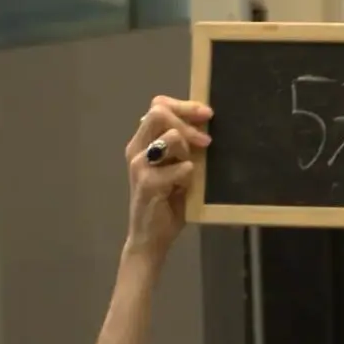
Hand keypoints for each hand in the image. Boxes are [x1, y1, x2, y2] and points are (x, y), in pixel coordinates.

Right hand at [124, 96, 209, 259]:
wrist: (151, 238)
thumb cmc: (166, 203)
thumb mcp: (176, 168)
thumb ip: (181, 146)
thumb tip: (203, 123)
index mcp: (142, 142)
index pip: (157, 106)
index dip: (184, 105)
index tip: (207, 114)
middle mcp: (136, 149)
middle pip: (159, 112)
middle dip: (188, 122)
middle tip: (206, 141)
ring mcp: (139, 165)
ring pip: (171, 137)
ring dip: (188, 151)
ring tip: (189, 172)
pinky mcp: (147, 183)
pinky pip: (180, 168)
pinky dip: (189, 176)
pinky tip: (184, 189)